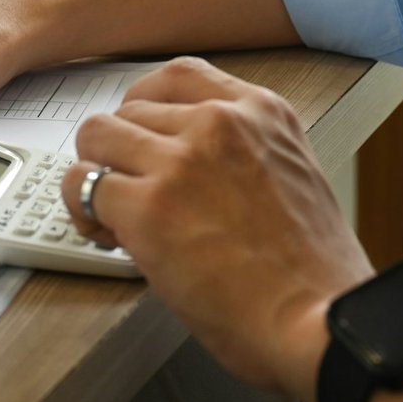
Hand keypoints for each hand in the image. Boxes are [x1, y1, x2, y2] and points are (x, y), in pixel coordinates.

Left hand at [61, 57, 372, 401]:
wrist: (321, 325)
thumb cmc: (313, 276)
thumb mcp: (292, 178)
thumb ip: (240, 154)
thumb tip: (177, 162)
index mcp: (262, 112)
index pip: (178, 76)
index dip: (146, 105)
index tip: (141, 134)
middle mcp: (220, 122)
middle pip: (130, 110)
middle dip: (123, 153)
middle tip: (132, 194)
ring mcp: (181, 160)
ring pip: (96, 136)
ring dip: (97, 175)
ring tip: (113, 216)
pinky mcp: (149, 206)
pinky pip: (82, 185)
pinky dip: (83, 210)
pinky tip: (105, 235)